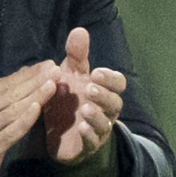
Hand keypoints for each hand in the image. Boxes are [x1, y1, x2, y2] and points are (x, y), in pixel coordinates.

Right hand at [0, 62, 58, 176]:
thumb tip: (25, 73)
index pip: (8, 83)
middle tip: (56, 68)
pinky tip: (37, 108)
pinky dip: (25, 119)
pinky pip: (11, 131)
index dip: (30, 73)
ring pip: (14, 109)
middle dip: (36, 80)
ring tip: (52, 84)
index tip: (49, 64)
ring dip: (35, 95)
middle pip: (12, 93)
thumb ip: (1, 96)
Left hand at [42, 27, 125, 164]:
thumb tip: (79, 30)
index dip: (110, 78)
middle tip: (90, 88)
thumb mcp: (70, 75)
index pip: (118, 83)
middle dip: (105, 95)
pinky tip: (81, 127)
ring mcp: (98, 130)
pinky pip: (93, 142)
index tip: (96, 73)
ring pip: (106, 124)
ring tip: (85, 109)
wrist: (57, 133)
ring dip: (97, 116)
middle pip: (115, 103)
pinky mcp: (86, 146)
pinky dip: (89, 135)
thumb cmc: (69, 100)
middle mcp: (106, 111)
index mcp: (104, 91)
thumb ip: (76, 55)